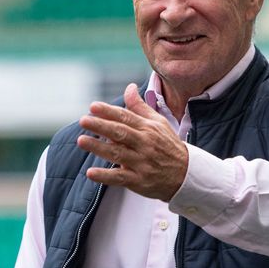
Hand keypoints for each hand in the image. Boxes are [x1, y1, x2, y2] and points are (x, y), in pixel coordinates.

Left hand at [77, 83, 188, 201]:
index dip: (109, 112)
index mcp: (148, 129)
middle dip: (101, 126)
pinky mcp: (139, 180)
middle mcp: (145, 144)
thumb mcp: (158, 123)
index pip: (126, 117)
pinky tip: (90, 172)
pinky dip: (105, 176)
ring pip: (118, 154)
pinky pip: (120, 178)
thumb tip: (129, 87)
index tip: (93, 106)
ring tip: (81, 140)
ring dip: (99, 147)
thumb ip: (140, 106)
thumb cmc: (168, 145)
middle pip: (120, 133)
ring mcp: (142, 163)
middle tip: (84, 120)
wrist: (186, 174)